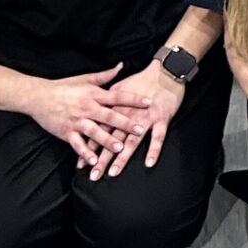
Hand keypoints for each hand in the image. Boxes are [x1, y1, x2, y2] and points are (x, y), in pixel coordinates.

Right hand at [25, 65, 147, 167]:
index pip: (117, 96)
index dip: (134, 99)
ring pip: (94, 132)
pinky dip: (84, 152)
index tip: (149, 102)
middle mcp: (87, 108)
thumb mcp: (85, 78)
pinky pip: (77, 144)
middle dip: (125, 123)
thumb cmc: (63, 87)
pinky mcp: (66, 132)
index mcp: (94, 94)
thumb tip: (122, 65)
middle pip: (109, 116)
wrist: (38, 97)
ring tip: (120, 148)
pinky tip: (93, 160)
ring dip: (107, 140)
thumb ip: (105, 75)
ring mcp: (76, 121)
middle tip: (141, 130)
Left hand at [94, 61, 187, 178]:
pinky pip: (157, 137)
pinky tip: (149, 163)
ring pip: (131, 141)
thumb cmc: (142, 79)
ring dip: (122, 158)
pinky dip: (153, 150)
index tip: (82, 164)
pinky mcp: (161, 118)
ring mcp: (145, 118)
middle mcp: (128, 116)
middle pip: (112, 141)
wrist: (165, 71)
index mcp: (116, 109)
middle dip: (102, 159)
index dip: (90, 148)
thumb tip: (93, 108)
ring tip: (114, 173)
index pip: (99, 132)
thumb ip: (106, 100)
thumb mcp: (119, 87)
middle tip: (94, 175)